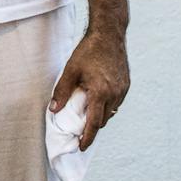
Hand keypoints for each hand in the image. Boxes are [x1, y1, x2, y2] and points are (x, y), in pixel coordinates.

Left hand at [49, 30, 129, 149]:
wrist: (109, 34)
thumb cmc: (88, 51)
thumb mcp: (71, 70)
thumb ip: (61, 92)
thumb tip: (53, 110)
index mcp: (100, 93)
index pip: (94, 124)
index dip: (87, 138)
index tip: (81, 146)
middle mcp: (114, 94)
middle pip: (103, 120)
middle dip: (93, 127)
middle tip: (80, 129)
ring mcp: (122, 90)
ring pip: (111, 112)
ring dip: (101, 116)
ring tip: (89, 113)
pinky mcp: (126, 84)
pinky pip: (117, 102)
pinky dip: (108, 105)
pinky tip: (99, 99)